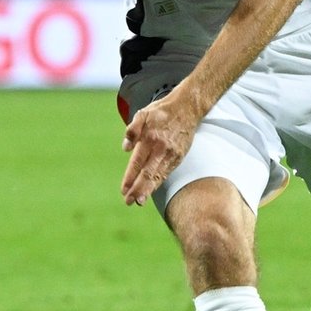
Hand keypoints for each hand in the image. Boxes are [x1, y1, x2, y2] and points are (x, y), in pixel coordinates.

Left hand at [120, 91, 202, 206]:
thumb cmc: (161, 112)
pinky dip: (158, 183)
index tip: (124, 190)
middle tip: (129, 201)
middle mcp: (160, 148)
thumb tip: (125, 147)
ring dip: (148, 190)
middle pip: (148, 173)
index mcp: (149, 138)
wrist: (187, 108)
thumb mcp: (143, 114)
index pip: (137, 162)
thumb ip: (132, 129)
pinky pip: (166, 172)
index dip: (130, 178)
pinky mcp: (178, 157)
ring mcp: (171, 154)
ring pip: (159, 176)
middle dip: (138, 189)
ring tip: (139, 201)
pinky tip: (151, 190)